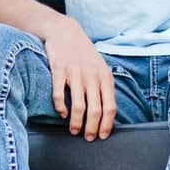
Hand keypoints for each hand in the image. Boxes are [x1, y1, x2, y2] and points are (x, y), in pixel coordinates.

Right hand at [45, 15, 116, 138]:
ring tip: (74, 131)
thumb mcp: (100, 68)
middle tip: (88, 138)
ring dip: (77, 123)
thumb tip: (107, 114)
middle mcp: (92, 76)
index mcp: (105, 77)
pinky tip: (62, 114)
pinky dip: (61, 108)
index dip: (106, 125)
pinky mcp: (59, 70)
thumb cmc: (84, 54)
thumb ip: (103, 87)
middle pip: (95, 110)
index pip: (110, 107)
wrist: (64, 31)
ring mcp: (76, 73)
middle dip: (92, 128)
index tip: (102, 136)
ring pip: (79, 107)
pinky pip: (60, 95)